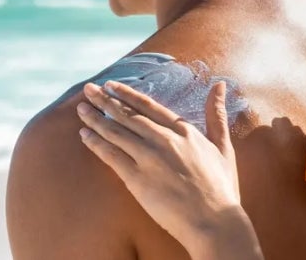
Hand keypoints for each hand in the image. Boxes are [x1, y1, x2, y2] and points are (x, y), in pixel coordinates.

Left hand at [76, 81, 261, 259]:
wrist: (213, 222)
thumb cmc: (221, 189)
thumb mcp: (224, 147)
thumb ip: (217, 115)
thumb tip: (220, 84)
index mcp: (184, 131)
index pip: (149, 106)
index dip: (127, 94)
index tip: (111, 85)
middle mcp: (164, 140)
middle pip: (128, 115)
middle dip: (105, 100)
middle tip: (88, 90)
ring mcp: (149, 158)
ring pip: (116, 132)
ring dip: (96, 119)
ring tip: (81, 109)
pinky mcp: (137, 179)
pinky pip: (111, 156)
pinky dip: (96, 143)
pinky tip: (85, 135)